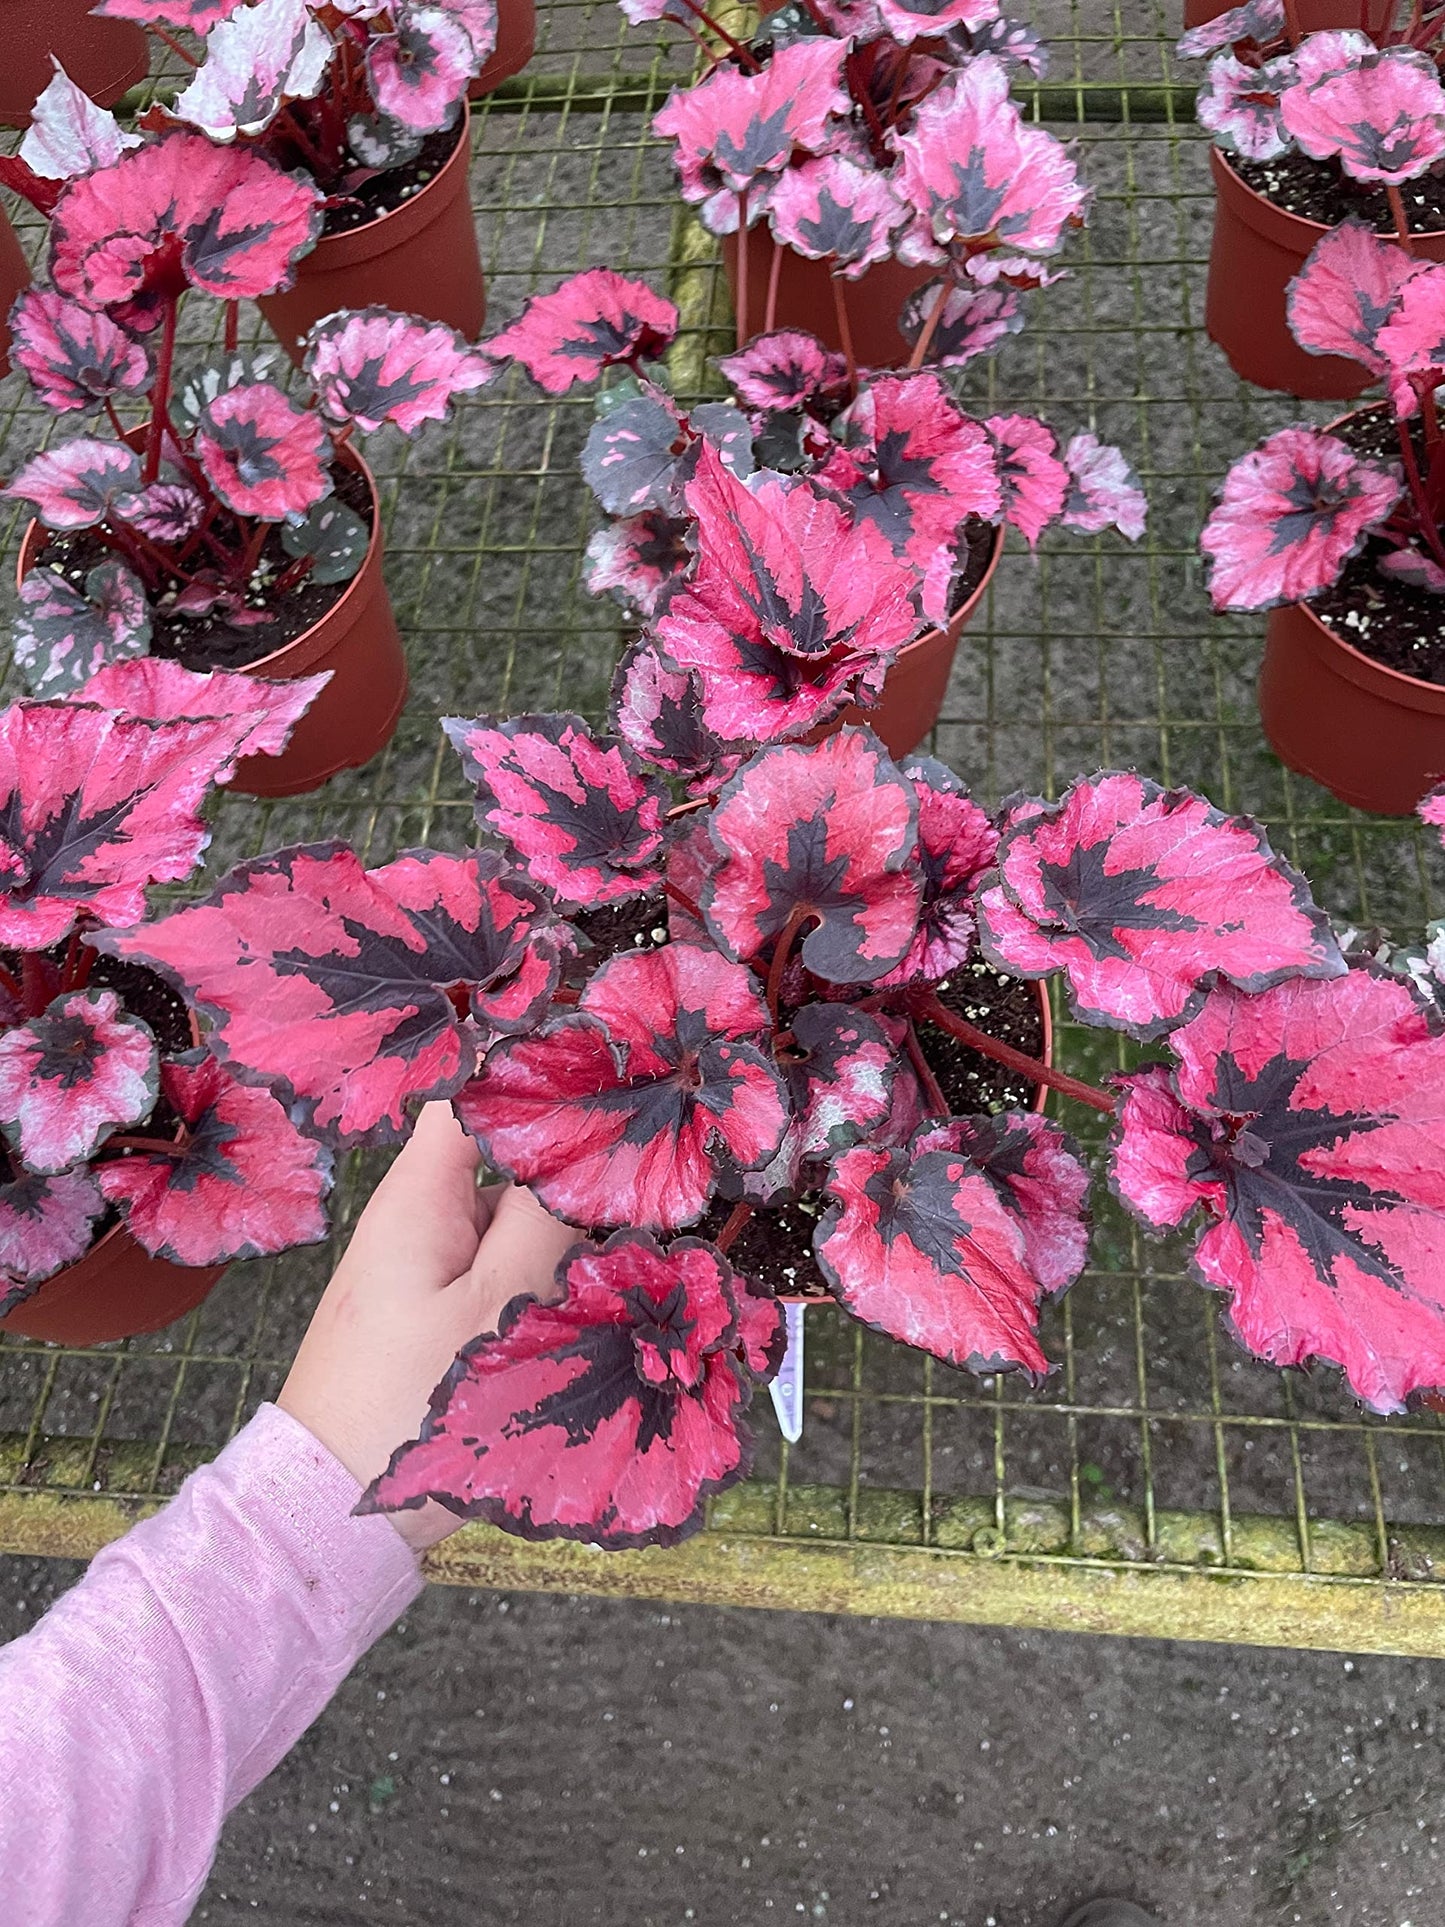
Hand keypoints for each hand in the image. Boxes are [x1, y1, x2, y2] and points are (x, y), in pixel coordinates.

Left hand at [279, 1102, 577, 1550]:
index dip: (533, 1078)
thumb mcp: (496, 1307)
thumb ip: (543, 1220)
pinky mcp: (422, 1318)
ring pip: (500, 1222)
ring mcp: (415, 1271)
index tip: (606, 1080)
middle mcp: (410, 1222)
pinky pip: (488, 1272)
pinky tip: (573, 1312)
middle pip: (497, 1161)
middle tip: (636, 1191)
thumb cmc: (408, 1405)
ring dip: (552, 1238)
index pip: (470, 1096)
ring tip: (617, 1258)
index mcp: (416, 1199)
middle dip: (561, 1176)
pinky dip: (530, 1281)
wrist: (328, 1513)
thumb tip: (581, 1152)